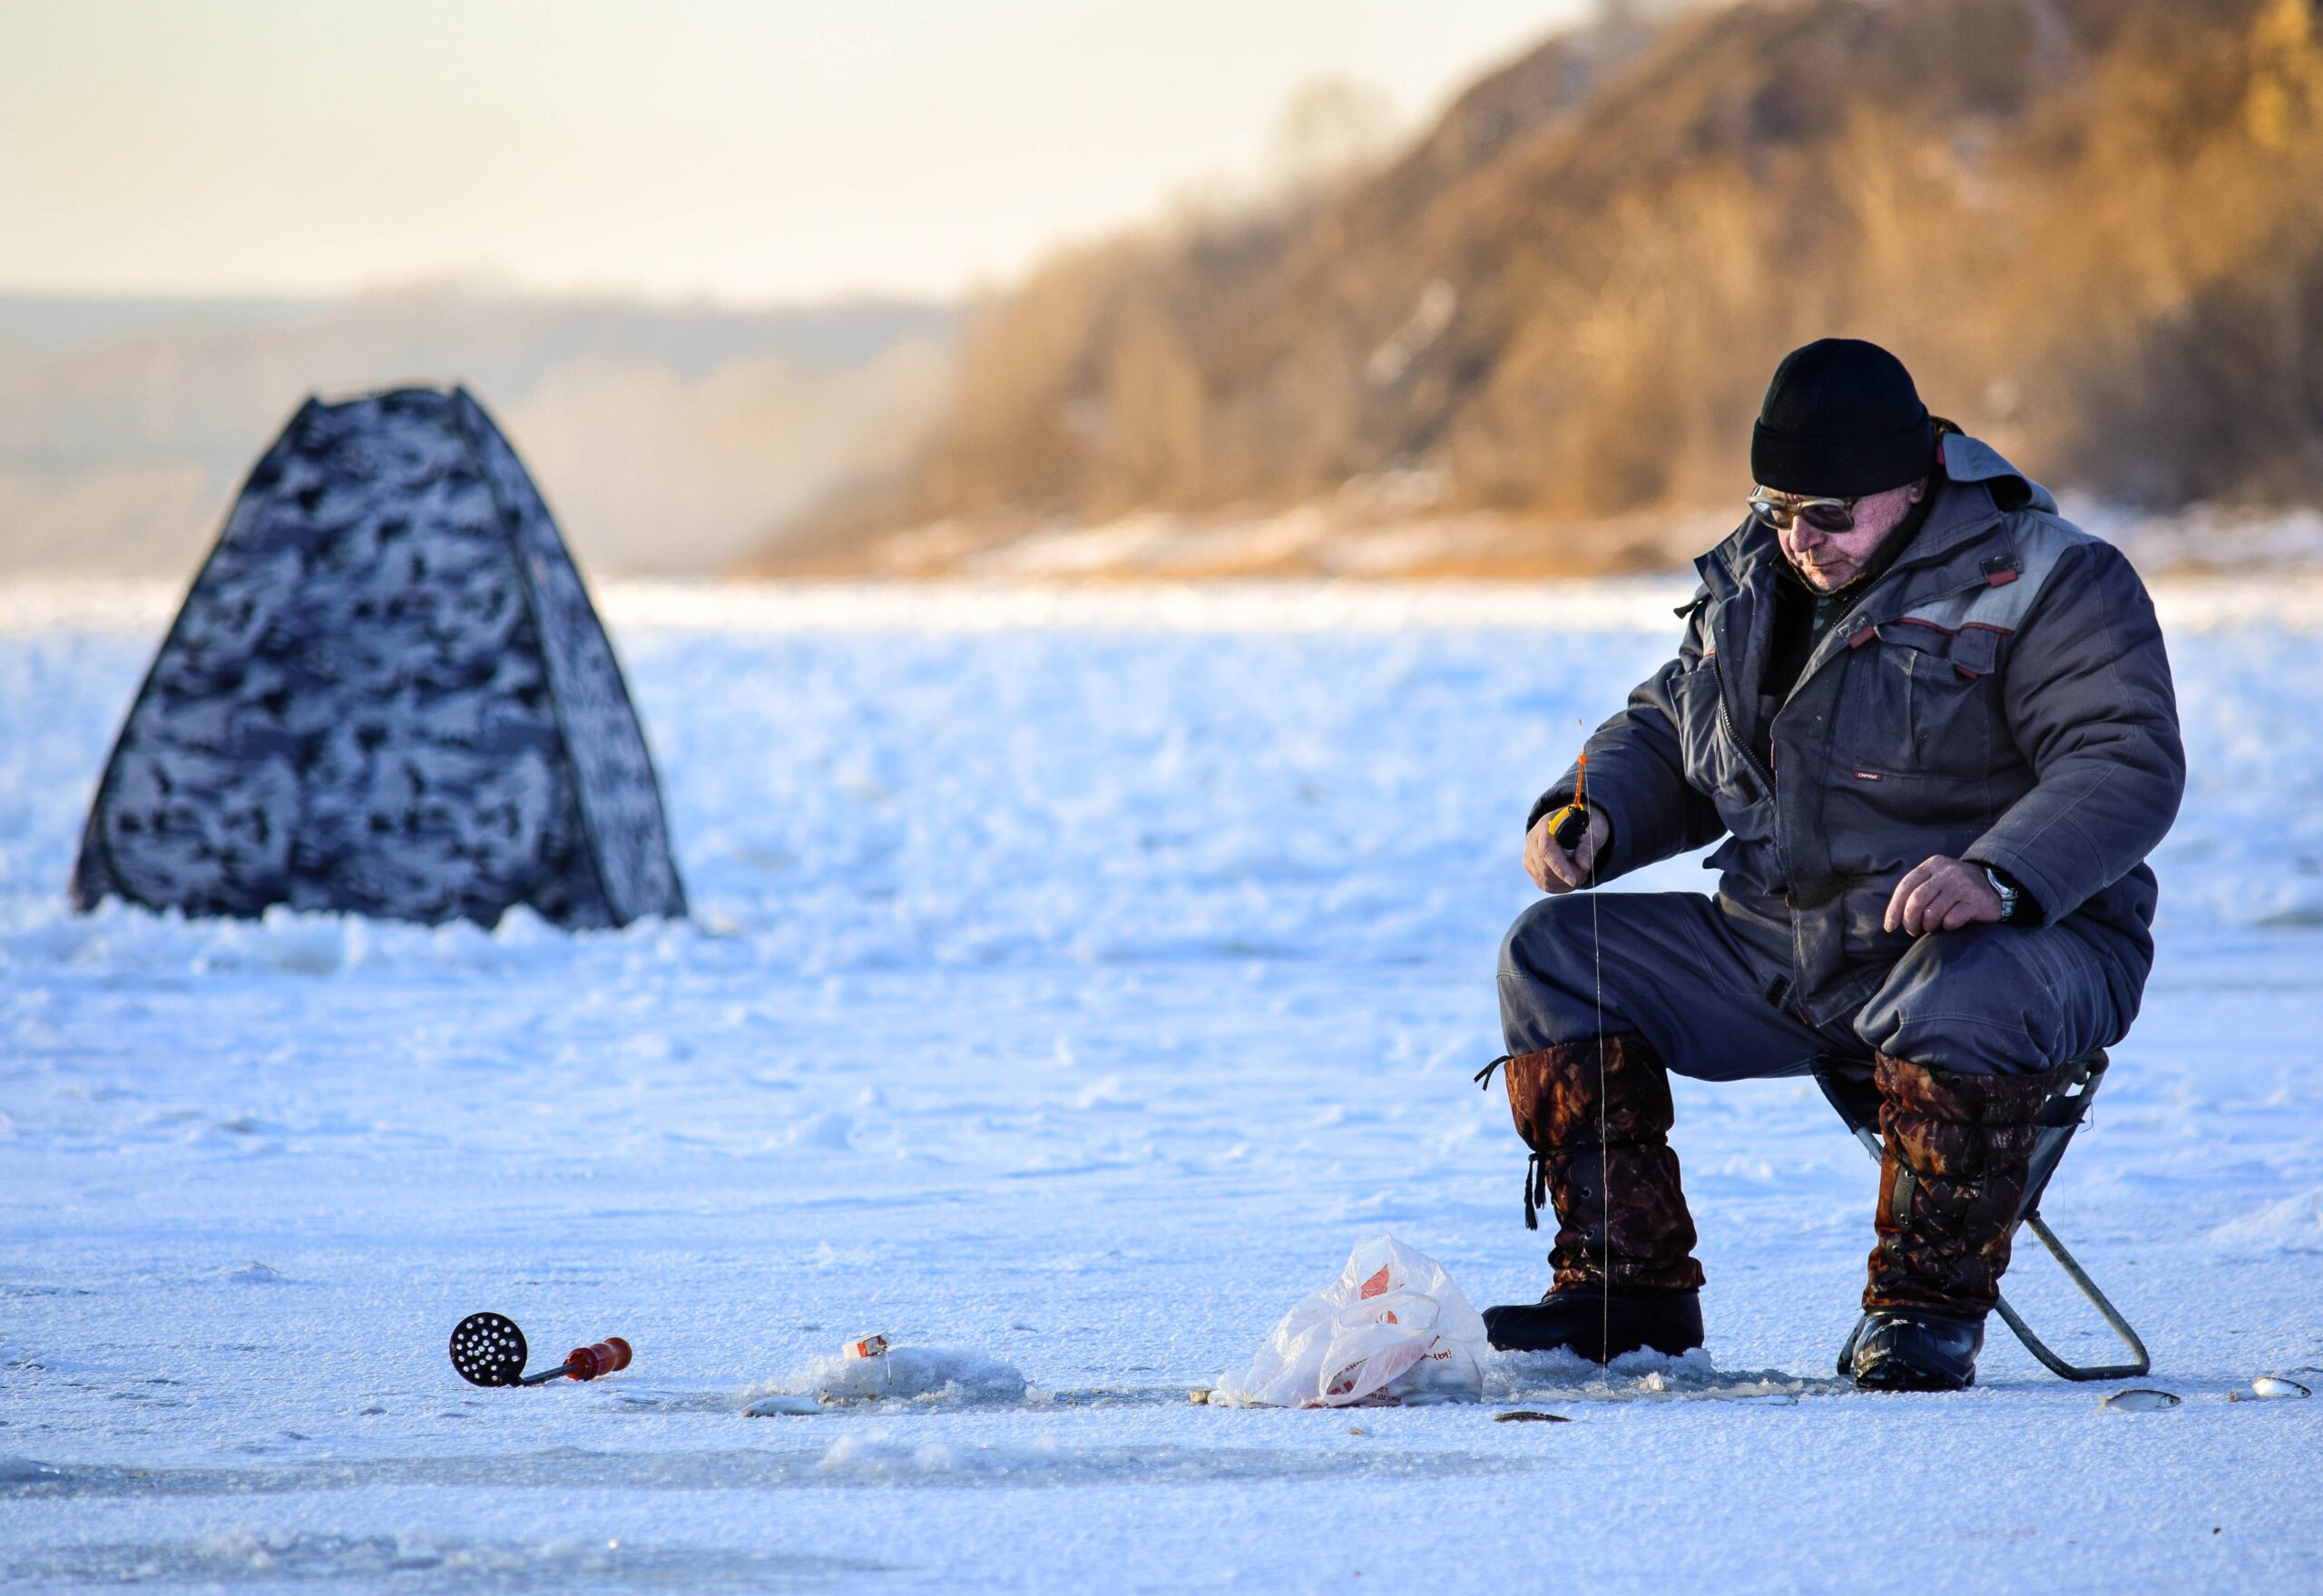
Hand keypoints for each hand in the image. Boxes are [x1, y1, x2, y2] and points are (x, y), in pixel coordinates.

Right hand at [1525, 808, 1609, 893]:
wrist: (1575, 827)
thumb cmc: (1585, 827)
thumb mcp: (1594, 831)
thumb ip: (1588, 847)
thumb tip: (1583, 866)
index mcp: (1546, 826)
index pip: (1546, 850)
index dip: (1559, 867)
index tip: (1573, 880)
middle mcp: (1533, 839)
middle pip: (1544, 868)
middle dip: (1565, 877)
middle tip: (1584, 873)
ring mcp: (1529, 853)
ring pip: (1544, 879)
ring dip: (1564, 883)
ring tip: (1580, 874)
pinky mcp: (1530, 866)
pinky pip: (1544, 884)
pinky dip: (1560, 887)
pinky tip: (1571, 879)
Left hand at [1884, 855, 2003, 935]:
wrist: (1996, 887)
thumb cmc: (1957, 889)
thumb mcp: (1936, 880)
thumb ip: (1917, 890)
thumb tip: (1894, 917)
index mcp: (1932, 865)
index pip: (1905, 886)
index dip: (1894, 909)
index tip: (1890, 927)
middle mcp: (1947, 872)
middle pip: (1916, 901)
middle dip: (1910, 920)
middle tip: (1912, 931)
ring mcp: (1962, 885)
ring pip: (1932, 913)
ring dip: (1930, 925)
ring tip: (1935, 925)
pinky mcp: (1975, 901)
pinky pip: (1950, 921)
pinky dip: (1947, 927)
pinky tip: (1953, 923)